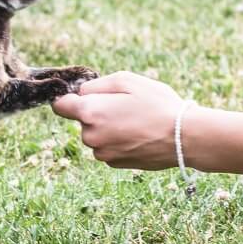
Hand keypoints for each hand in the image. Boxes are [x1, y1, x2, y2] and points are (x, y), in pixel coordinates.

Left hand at [51, 71, 185, 169]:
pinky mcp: (115, 164)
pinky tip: (139, 134)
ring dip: (109, 126)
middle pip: (83, 119)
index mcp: (89, 113)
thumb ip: (96, 84)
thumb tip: (80, 93)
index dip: (69, 97)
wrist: (182, 137)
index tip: (81, 95)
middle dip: (98, 111)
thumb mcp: (126, 80)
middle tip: (125, 105)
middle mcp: (90, 137)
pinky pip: (109, 146)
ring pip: (97, 134)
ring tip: (136, 120)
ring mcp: (102, 153)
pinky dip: (118, 140)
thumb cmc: (156, 104)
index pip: (60, 105)